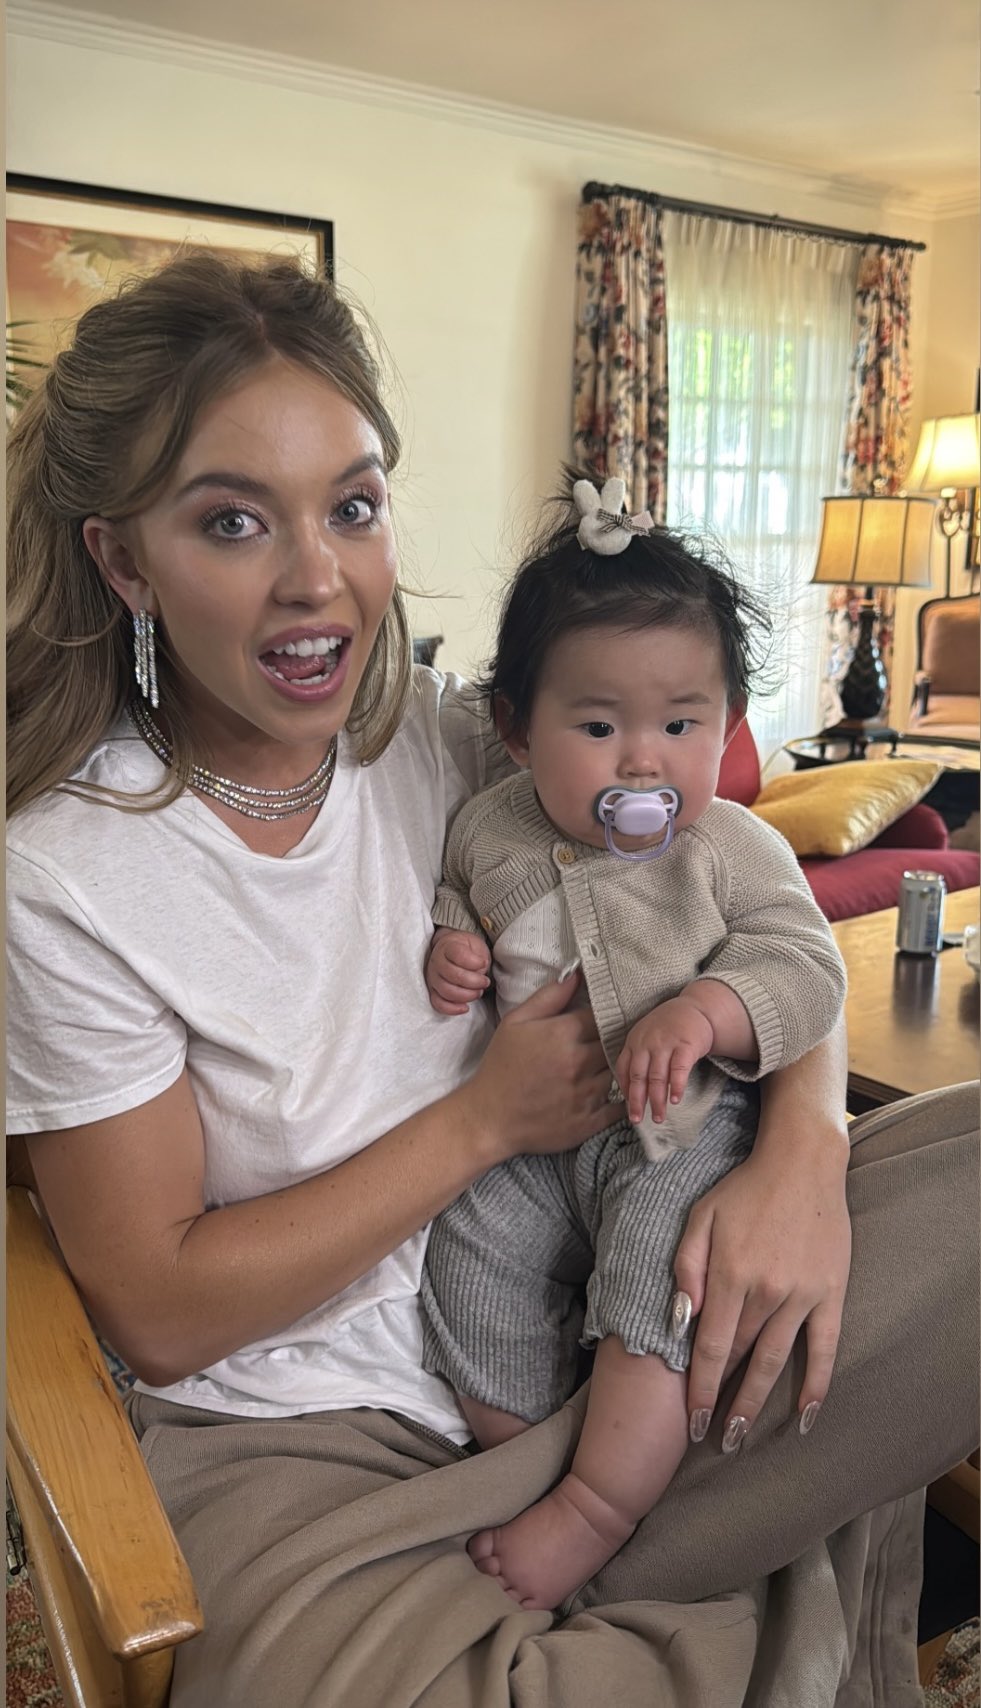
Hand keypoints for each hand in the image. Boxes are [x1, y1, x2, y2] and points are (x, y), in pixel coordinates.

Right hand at [427, 927, 490, 1014]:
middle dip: (474, 981)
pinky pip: (438, 1004)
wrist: (451, 950)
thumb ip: (478, 957)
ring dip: (467, 995)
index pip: (458, 954)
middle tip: (485, 982)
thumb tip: (479, 972)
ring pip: (447, 991)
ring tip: (479, 992)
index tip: (484, 963)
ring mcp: (433, 978)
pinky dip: (452, 1009)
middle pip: (453, 975)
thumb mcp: (475, 945)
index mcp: (447, 947)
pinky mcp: (433, 991)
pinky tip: (465, 1008)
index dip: (474, 962)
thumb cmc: (466, 949)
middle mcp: (437, 962)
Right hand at [461, 973, 613, 1163]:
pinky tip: (608, 1092)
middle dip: (608, 1039)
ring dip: (610, 1067)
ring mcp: (586, 1094)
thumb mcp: (515, 1023)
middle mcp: (579, 1063)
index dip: (601, 1014)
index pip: (600, 1015)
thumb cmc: (500, 1067)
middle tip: (601, 1041)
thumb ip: (548, 997)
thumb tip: (576, 976)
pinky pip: (619, 1106)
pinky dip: (619, 1098)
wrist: (488, 1118)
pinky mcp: (590, 1121)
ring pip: (616, 1071)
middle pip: (613, 1042)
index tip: (597, 1017)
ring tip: (599, 1066)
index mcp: (562, 1034)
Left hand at [615, 998, 714, 1124]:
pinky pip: (679, 1069)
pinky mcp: (686, 1045)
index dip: (625, 1091)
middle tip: (637, 1120)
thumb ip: (637, 1058)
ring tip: (658, 1117)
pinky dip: (676, 1086)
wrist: (695, 1008)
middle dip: (637, 1101)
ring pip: (658, 1076)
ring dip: (657, 1099)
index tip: (627, 1109)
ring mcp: (666, 1043)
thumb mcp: (646, 1037)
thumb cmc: (667, 1028)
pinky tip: (675, 1100)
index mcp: (634, 1042)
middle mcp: (646, 1043)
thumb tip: (630, 1092)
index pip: (624, 1069)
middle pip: (638, 1076)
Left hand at [676, 1119, 850, 1448]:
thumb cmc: (744, 1189)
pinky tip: (806, 1417)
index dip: (700, 1389)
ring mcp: (802, 1295)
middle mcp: (766, 1291)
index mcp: (729, 1274)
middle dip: (724, 1402)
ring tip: (741, 1437)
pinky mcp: (831, 1294)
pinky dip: (816, 1386)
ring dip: (758, 1404)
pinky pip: (825, 1349)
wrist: (802, 1163)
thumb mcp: (699, 1217)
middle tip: (713, 1439)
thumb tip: (680, 1321)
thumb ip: (686, 1268)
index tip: (691, 1423)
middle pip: (740, 1359)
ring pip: (776, 1361)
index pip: (710, 1348)